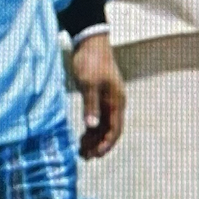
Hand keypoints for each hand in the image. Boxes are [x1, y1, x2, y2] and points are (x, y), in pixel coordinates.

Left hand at [69, 33, 124, 158]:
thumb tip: (92, 126)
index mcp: (116, 101)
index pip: (115, 129)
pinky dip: (91, 129)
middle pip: (110, 131)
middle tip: (85, 157)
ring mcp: (107, 100)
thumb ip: (90, 105)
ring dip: (94, 139)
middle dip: (99, 145)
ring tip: (82, 151)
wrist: (90, 42)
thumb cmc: (90, 61)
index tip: (96, 155)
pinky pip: (98, 119)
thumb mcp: (89, 83)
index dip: (107, 144)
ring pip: (103, 126)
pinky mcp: (99, 97)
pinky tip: (82, 137)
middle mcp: (115, 103)